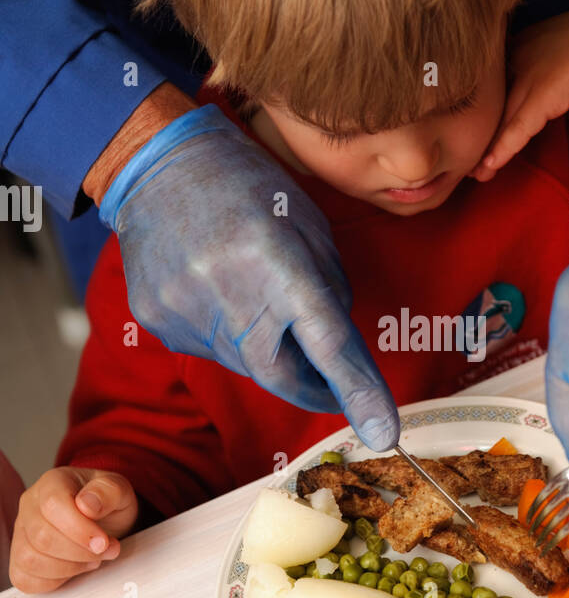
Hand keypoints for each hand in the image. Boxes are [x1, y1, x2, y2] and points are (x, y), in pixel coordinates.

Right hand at [10, 468, 137, 592]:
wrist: (104, 520)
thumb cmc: (106, 504)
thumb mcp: (119, 490)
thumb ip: (108, 491)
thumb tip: (87, 504)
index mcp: (52, 483)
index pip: (53, 505)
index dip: (79, 529)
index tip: (104, 542)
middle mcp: (30, 507)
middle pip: (42, 537)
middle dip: (80, 552)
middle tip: (106, 550)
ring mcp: (22, 534)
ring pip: (30, 560)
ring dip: (69, 568)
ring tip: (92, 559)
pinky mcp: (19, 560)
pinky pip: (25, 579)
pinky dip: (54, 581)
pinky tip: (74, 570)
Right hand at [97, 105, 399, 449]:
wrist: (158, 165)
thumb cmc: (248, 188)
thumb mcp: (309, 224)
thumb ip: (330, 290)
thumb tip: (341, 350)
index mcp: (276, 262)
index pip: (327, 343)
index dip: (358, 390)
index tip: (381, 432)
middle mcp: (228, 294)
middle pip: (283, 375)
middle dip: (313, 386)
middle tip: (330, 382)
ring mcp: (186, 312)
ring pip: (246, 364)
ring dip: (266, 346)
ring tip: (255, 294)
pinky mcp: (159, 321)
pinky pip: (210, 349)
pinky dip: (229, 333)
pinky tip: (219, 290)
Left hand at [472, 0, 568, 181]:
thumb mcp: (566, 56)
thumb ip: (548, 70)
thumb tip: (546, 90)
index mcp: (521, 42)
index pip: (490, 83)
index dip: (480, 111)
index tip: (467, 131)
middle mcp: (518, 53)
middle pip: (487, 101)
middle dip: (474, 131)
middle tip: (459, 156)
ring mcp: (530, 71)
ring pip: (497, 117)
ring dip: (483, 148)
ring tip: (472, 171)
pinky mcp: (545, 91)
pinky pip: (517, 127)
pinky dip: (501, 149)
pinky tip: (488, 167)